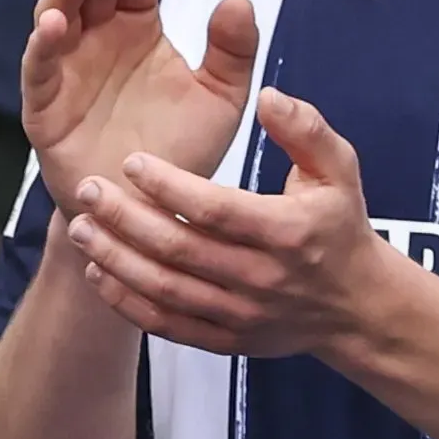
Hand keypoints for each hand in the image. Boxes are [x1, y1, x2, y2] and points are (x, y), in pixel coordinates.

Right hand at [21, 0, 258, 213]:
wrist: (151, 211)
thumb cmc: (184, 151)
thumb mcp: (221, 97)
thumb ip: (233, 50)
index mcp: (137, 27)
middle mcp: (97, 39)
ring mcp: (67, 69)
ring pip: (56, 14)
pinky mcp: (44, 104)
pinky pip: (38, 67)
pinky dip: (42, 42)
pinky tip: (57, 23)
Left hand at [66, 87, 394, 360]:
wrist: (359, 306)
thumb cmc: (338, 226)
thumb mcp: (339, 170)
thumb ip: (306, 129)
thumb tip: (268, 96)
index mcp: (287, 231)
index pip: (215, 209)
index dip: (167, 186)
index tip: (131, 162)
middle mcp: (262, 277)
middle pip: (179, 250)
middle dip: (125, 219)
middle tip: (88, 190)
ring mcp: (243, 314)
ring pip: (165, 290)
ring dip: (116, 260)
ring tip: (79, 228)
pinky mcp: (227, 341)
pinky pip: (167, 326)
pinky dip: (127, 303)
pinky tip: (98, 271)